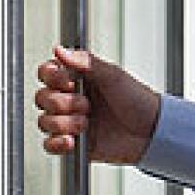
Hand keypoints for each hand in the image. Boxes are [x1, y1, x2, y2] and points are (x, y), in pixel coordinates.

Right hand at [35, 46, 160, 164]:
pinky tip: (73, 139)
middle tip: (86, 105)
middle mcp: (71, 99)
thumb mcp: (114, 76)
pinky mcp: (73, 143)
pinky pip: (49, 145)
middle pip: (42, 97)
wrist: (151, 131)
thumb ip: (86, 62)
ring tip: (86, 123)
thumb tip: (61, 50)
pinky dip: (57, 143)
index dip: (51, 77)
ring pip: (44, 121)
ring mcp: (71, 121)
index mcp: (79, 79)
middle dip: (62, 103)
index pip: (47, 73)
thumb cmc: (138, 100)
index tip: (67, 81)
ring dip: (64, 123)